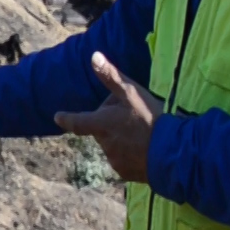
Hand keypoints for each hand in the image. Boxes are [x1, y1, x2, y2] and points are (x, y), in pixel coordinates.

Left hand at [54, 52, 161, 183]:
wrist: (171, 152)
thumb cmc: (149, 119)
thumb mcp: (131, 93)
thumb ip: (111, 77)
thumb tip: (94, 56)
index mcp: (101, 124)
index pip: (77, 121)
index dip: (66, 118)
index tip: (58, 117)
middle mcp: (103, 144)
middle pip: (102, 130)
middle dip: (111, 124)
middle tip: (134, 117)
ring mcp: (114, 160)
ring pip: (114, 145)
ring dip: (122, 139)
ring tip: (144, 134)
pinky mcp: (126, 173)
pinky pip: (125, 161)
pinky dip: (132, 155)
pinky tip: (147, 150)